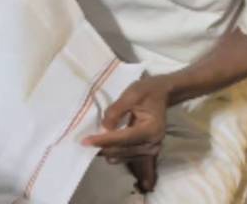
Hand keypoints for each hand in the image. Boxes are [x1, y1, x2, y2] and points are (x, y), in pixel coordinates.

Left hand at [82, 76, 171, 192]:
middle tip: (84, 141)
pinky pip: (125, 156)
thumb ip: (116, 111)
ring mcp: (151, 150)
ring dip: (107, 150)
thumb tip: (103, 129)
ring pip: (121, 156)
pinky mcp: (146, 152)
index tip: (85, 141)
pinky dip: (113, 150)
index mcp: (152, 129)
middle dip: (102, 147)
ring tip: (93, 140)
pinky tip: (105, 142)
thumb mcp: (131, 94)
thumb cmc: (147, 91)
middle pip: (121, 151)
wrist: (163, 93)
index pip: (124, 139)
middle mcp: (153, 144)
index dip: (104, 140)